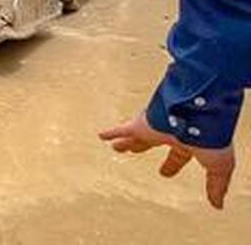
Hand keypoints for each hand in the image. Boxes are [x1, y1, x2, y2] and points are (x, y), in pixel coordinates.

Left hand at [99, 113, 235, 208]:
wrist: (200, 114)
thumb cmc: (211, 137)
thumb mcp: (218, 167)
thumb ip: (215, 185)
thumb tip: (217, 204)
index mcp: (187, 139)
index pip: (177, 154)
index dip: (171, 165)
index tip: (164, 172)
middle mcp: (168, 131)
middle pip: (150, 140)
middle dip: (141, 146)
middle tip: (132, 151)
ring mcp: (153, 126)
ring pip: (134, 135)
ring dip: (124, 141)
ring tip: (115, 146)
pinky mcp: (141, 124)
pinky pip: (121, 128)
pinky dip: (110, 132)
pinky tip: (101, 135)